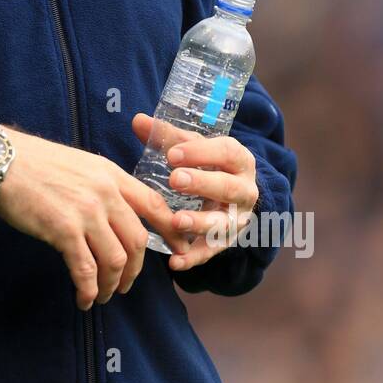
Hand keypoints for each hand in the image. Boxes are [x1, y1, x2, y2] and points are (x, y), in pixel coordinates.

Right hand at [0, 124, 194, 309]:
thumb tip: (112, 215)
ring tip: (102, 295)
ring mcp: (86, 212)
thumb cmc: (33, 163)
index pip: (154, 205)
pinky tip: (84, 298)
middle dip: (136, 270)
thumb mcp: (79, 164)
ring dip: (112, 284)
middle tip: (126, 284)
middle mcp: (105, 193)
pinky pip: (85, 269)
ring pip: (115, 259)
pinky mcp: (64, 230)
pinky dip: (88, 289)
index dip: (171, 231)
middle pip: (137, 240)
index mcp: (111, 174)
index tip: (180, 251)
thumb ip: (101, 186)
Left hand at [131, 113, 258, 270]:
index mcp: (239, 161)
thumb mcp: (194, 148)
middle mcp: (244, 190)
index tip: (173, 154)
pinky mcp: (225, 241)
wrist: (232, 195)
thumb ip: (168, 136)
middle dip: (202, 184)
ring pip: (223, 223)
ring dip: (199, 223)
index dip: (202, 152)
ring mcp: (237, 219)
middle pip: (228, 188)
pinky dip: (194, 258)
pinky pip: (211, 251)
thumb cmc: (208, 165)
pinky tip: (174, 262)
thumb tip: (138, 120)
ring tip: (175, 221)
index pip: (227, 153)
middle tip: (175, 180)